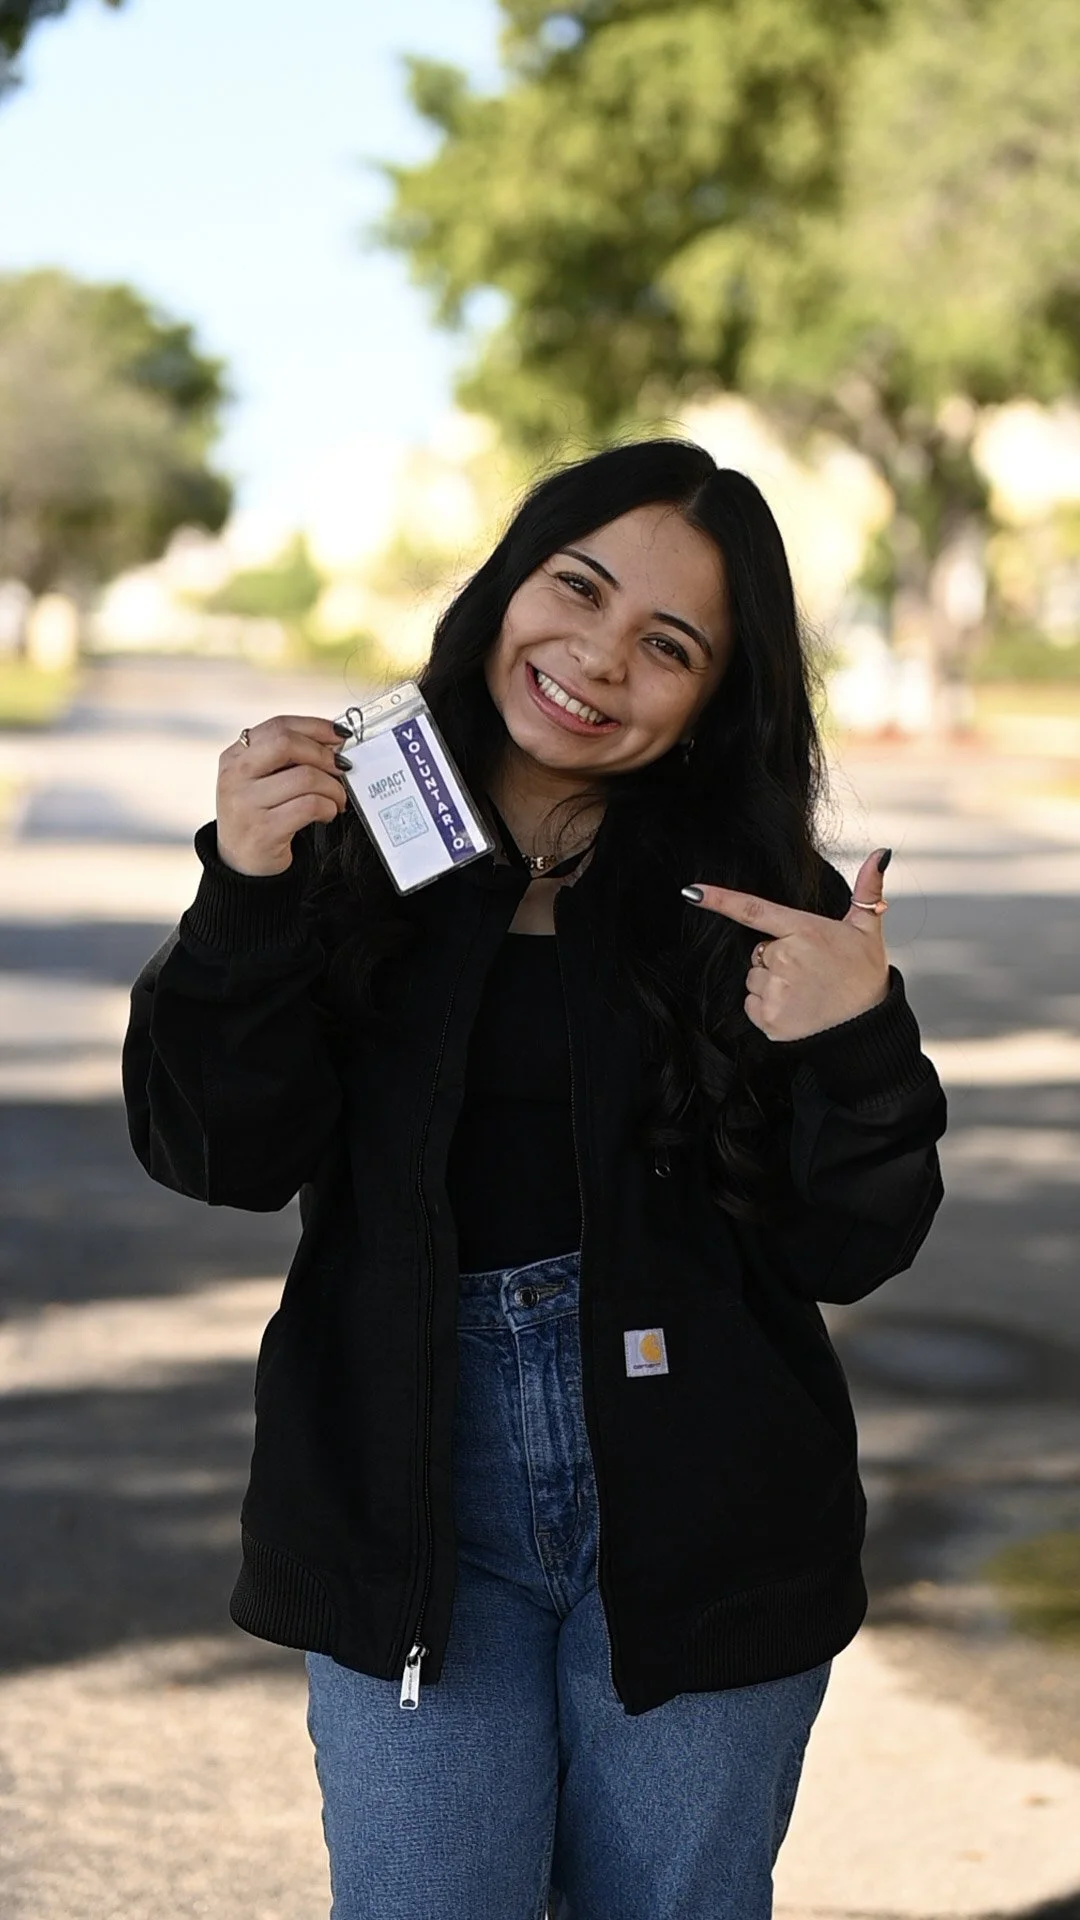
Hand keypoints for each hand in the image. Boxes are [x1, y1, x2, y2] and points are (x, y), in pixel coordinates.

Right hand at [216, 715, 350, 875]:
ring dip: (333, 787)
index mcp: (235, 757)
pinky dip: (329, 808)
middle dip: (324, 754)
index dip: (315, 727)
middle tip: (342, 768)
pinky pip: (310, 806)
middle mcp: (235, 776)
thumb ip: (288, 759)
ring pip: (306, 777)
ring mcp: (245, 803)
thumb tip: (334, 742)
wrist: (241, 864)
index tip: (340, 735)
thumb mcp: (261, 781)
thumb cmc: (260, 816)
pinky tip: (328, 814)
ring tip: (337, 799)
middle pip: (287, 743)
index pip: (278, 726)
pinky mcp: (263, 830)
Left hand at [681, 849, 891, 1041]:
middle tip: (810, 970)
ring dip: (772, 983)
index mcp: (804, 931)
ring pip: (754, 978)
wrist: (867, 1030)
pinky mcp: (768, 1018)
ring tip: (805, 991)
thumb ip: (867, 889)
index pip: (753, 910)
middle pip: (759, 951)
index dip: (719, 899)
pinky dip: (768, 1007)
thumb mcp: (868, 929)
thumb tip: (879, 852)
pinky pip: (752, 1004)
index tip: (691, 892)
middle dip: (777, 958)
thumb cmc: (864, 976)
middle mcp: (785, 958)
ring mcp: (775, 989)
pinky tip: (796, 1008)